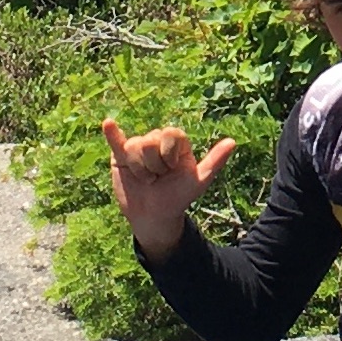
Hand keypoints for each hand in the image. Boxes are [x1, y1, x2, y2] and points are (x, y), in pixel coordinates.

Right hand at [102, 116, 234, 258]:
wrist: (154, 216)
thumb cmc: (178, 197)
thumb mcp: (198, 181)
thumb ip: (214, 161)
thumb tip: (233, 142)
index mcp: (176, 143)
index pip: (171, 133)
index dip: (169, 152)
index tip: (171, 168)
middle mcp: (156, 141)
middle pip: (151, 140)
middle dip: (155, 164)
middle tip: (158, 177)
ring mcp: (137, 147)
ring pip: (134, 146)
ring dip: (140, 168)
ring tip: (146, 179)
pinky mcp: (120, 156)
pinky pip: (115, 142)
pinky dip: (111, 133)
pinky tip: (108, 124)